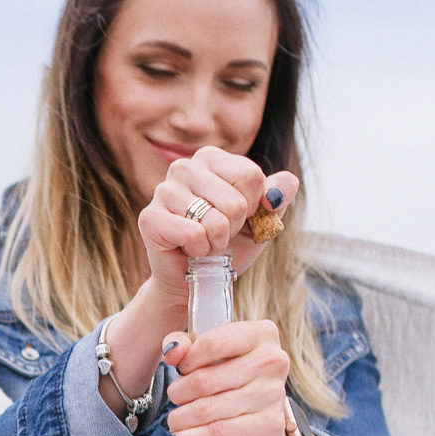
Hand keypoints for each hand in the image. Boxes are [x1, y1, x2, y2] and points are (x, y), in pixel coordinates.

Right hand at [134, 145, 298, 305]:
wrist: (198, 277)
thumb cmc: (229, 243)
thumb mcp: (262, 219)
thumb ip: (277, 196)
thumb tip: (285, 186)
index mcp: (212, 158)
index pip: (251, 176)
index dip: (253, 206)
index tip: (240, 217)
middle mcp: (185, 167)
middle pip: (236, 201)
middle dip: (234, 227)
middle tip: (219, 233)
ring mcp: (164, 190)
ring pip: (214, 220)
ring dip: (216, 241)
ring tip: (204, 241)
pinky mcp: (150, 218)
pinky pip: (192, 234)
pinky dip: (199, 250)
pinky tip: (189, 249)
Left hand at [158, 319, 293, 435]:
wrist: (264, 418)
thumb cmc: (233, 376)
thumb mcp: (211, 352)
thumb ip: (184, 343)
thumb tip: (172, 351)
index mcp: (261, 334)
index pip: (212, 343)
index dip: (187, 359)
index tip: (181, 369)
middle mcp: (272, 361)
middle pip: (204, 380)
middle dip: (179, 392)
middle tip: (176, 397)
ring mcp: (272, 394)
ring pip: (206, 409)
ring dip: (180, 418)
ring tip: (175, 420)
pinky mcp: (268, 425)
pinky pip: (218, 432)